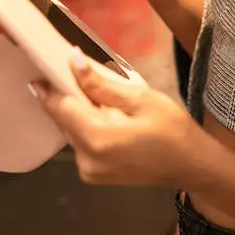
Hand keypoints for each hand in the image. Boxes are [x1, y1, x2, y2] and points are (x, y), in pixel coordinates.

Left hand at [31, 48, 200, 187]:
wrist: (192, 166)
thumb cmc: (172, 128)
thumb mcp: (140, 98)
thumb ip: (101, 84)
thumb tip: (73, 60)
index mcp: (97, 138)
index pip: (59, 107)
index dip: (49, 84)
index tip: (42, 65)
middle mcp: (85, 159)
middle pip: (62, 119)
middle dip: (64, 95)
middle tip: (71, 71)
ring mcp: (88, 171)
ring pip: (70, 131)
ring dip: (75, 111)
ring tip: (91, 91)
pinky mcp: (93, 175)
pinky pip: (80, 143)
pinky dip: (85, 125)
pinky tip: (101, 113)